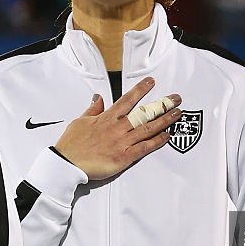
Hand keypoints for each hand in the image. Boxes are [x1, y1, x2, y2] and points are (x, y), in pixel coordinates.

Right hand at [54, 77, 180, 179]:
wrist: (67, 163)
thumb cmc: (71, 144)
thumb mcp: (80, 121)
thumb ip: (93, 110)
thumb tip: (98, 98)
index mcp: (106, 118)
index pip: (127, 100)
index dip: (141, 90)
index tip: (151, 82)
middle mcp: (117, 128)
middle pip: (143, 113)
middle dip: (161, 105)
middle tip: (175, 99)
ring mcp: (122, 142)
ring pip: (148, 128)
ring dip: (164, 120)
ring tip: (177, 113)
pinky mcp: (124, 157)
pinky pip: (144, 148)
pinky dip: (157, 141)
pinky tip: (167, 136)